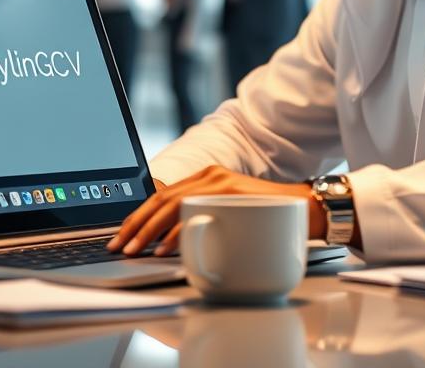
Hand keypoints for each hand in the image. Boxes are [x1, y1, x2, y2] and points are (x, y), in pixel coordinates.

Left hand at [108, 166, 324, 256]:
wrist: (306, 208)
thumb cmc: (268, 218)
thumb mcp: (229, 215)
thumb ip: (203, 219)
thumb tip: (168, 242)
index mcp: (205, 179)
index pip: (161, 196)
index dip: (137, 216)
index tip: (121, 236)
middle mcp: (209, 175)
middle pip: (160, 199)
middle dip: (134, 224)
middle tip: (118, 245)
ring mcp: (220, 182)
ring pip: (172, 203)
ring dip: (147, 230)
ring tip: (133, 248)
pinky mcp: (232, 191)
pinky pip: (195, 210)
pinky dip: (175, 232)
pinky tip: (163, 248)